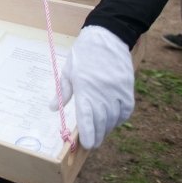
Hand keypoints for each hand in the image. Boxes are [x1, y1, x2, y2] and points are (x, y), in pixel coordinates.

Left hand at [51, 25, 133, 148]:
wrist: (106, 38)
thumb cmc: (83, 55)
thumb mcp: (68, 71)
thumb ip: (62, 92)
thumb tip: (53, 108)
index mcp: (85, 88)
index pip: (87, 117)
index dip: (88, 133)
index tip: (87, 145)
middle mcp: (102, 92)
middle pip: (101, 121)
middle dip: (96, 135)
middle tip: (92, 144)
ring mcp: (117, 90)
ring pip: (114, 117)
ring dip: (107, 128)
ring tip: (100, 133)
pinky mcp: (128, 88)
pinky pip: (126, 110)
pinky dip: (120, 118)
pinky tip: (113, 121)